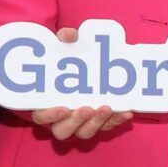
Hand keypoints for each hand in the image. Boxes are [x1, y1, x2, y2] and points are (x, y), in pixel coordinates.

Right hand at [29, 26, 134, 140]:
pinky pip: (104, 128)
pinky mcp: (95, 124)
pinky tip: (126, 113)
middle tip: (89, 109)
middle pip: (63, 130)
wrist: (76, 69)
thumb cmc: (62, 62)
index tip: (63, 108)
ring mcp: (78, 124)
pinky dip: (115, 122)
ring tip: (108, 108)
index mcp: (44, 105)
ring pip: (84, 132)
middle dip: (77, 121)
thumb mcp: (60, 48)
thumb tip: (71, 34)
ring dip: (97, 123)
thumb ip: (63, 40)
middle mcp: (59, 120)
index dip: (50, 116)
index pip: (41, 117)